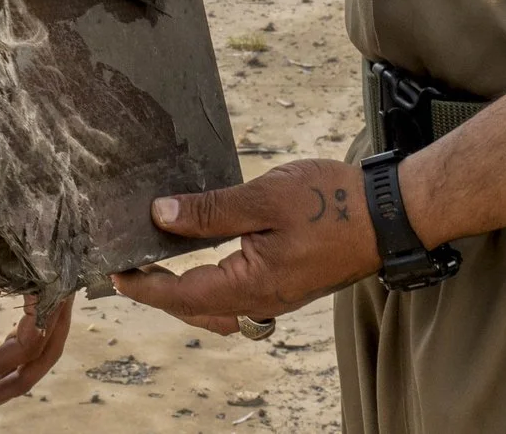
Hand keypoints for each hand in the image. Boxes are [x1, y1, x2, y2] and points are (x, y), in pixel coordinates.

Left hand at [0, 262, 75, 403]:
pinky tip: (9, 345)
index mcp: (51, 287)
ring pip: (54, 334)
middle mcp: (65, 288)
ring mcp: (66, 282)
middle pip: (51, 345)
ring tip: (0, 378)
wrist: (11, 175)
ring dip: (29, 360)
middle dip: (23, 375)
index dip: (1, 363)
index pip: (30, 341)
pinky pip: (51, 318)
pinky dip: (32, 337)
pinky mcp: (59, 276)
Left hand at [113, 160, 379, 334]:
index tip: (113, 273)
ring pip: (217, 307)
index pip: (181, 296)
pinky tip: (205, 257)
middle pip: (196, 309)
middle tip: (129, 268)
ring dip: (185, 293)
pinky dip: (212, 284)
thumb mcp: (264, 197)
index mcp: (251, 285)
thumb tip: (160, 215)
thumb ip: (210, 210)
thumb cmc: (333, 202)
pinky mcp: (289, 284)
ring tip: (159, 266)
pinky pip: (238, 296)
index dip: (144, 286)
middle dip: (159, 293)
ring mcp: (278, 296)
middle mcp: (262, 301)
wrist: (391, 213)